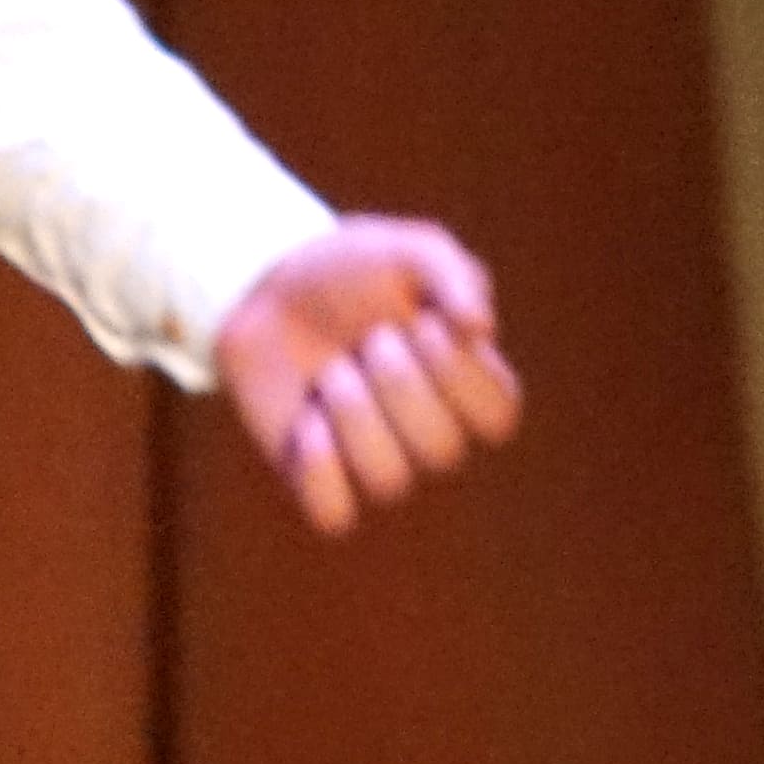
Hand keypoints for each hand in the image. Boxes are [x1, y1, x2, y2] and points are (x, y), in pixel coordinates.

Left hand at [213, 215, 523, 535]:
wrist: (267, 283)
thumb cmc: (351, 269)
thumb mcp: (409, 248)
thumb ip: (452, 274)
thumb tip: (480, 327)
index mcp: (465, 385)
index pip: (497, 418)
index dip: (459, 374)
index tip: (424, 323)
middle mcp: (427, 431)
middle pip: (441, 451)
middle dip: (396, 383)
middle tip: (368, 339)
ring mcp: (373, 458)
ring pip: (389, 480)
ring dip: (353, 412)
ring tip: (331, 370)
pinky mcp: (317, 477)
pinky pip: (335, 515)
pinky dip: (320, 469)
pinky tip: (308, 421)